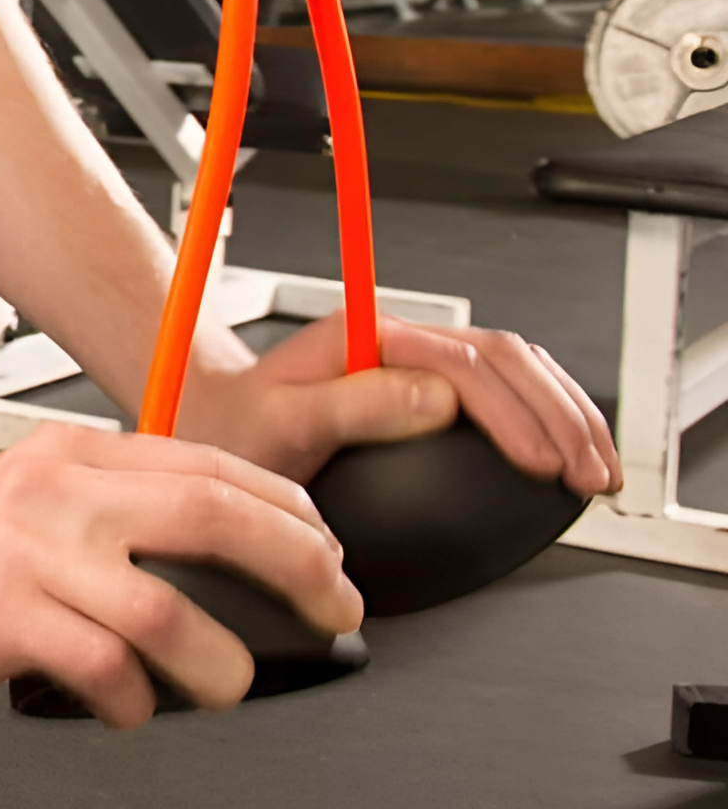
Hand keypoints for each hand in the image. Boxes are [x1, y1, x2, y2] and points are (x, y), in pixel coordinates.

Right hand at [0, 421, 360, 728]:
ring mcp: (29, 547)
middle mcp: (56, 488)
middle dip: (292, 564)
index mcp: (73, 454)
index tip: (327, 551)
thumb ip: (117, 510)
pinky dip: (135, 700)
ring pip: (165, 602)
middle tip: (332, 606)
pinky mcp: (4, 613)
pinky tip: (129, 707)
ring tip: (227, 685)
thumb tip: (231, 548)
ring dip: (218, 658)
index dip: (284, 508)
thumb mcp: (39, 507)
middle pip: (207, 512)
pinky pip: (104, 664)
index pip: (206, 464)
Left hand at [182, 312, 617, 496]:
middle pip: (501, 357)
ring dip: (562, 411)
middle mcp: (392, 341)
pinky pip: (498, 386)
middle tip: (586, 471)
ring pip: (510, 366)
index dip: (511, 412)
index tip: (539, 461)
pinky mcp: (418, 385)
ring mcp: (408, 359)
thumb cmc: (237, 426)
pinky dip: (543, 412)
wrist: (215, 421)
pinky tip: (562, 444)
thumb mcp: (282, 421)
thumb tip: (436, 401)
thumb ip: (353, 407)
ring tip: (593, 464)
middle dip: (557, 413)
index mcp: (363, 338)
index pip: (461, 364)